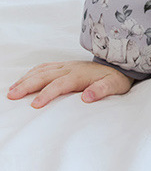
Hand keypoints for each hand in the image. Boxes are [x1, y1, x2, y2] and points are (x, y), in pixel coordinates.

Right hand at [7, 61, 133, 107]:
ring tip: (11, 91)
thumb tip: (86, 97)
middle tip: (12, 96)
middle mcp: (69, 68)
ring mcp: (65, 66)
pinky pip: (43, 67)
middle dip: (27, 86)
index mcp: (79, 75)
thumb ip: (102, 90)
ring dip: (25, 80)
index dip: (46, 94)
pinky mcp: (63, 66)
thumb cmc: (115, 78)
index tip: (35, 105)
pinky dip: (31, 74)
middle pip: (44, 76)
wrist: (118, 64)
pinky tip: (22, 81)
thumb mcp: (115, 86)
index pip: (59, 85)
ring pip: (40, 71)